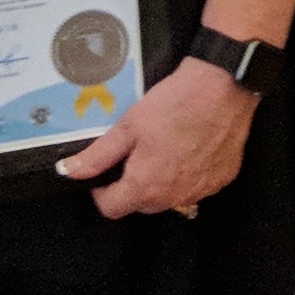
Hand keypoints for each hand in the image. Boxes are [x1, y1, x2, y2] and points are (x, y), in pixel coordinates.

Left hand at [62, 56, 260, 219]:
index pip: (111, 208)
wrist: (225, 86)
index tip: (106, 172)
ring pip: (171, 196)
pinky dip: (190, 172)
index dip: (102, 191)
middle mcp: (173, 197)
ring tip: (167, 144)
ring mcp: (201, 190)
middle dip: (134, 183)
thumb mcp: (129, 125)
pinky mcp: (222, 179)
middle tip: (138, 149)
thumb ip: (97, 155)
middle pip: (142, 203)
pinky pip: (197, 185)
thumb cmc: (177, 102)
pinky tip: (192, 145)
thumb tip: (69, 172)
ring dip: (163, 180)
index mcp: (145, 186)